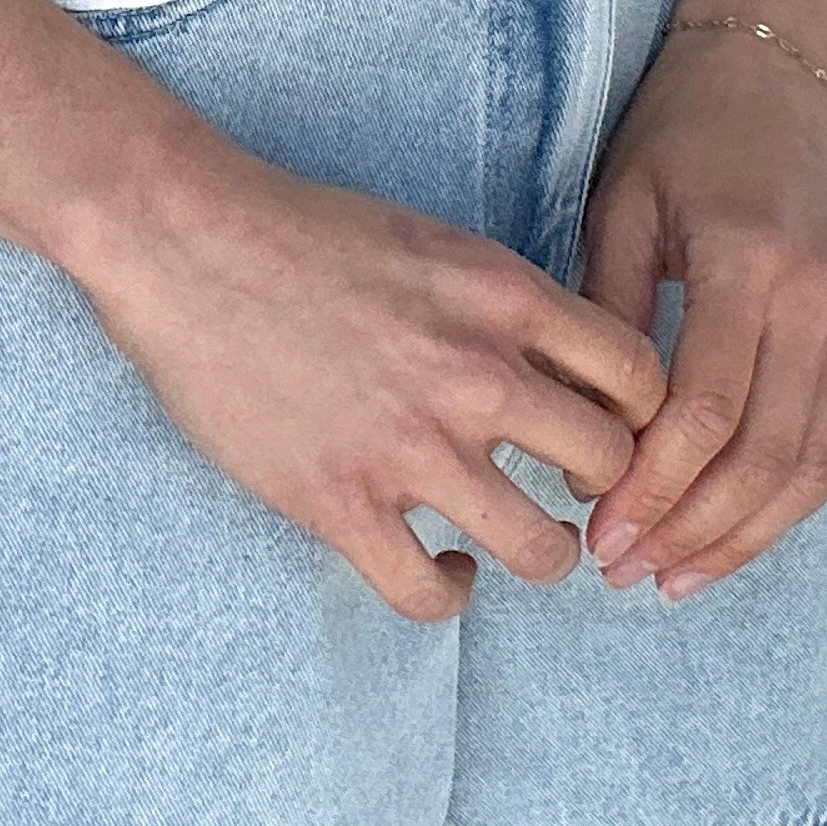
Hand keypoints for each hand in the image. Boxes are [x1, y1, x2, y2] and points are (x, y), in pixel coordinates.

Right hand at [82, 145, 668, 622]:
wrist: (185, 242)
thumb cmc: (302, 230)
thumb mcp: (433, 239)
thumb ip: (502, 304)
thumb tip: (560, 364)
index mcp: (502, 295)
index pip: (640, 375)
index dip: (642, 413)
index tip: (613, 425)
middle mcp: (474, 373)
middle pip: (612, 465)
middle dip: (603, 488)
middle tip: (573, 492)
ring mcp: (409, 445)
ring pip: (542, 550)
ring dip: (544, 553)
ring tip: (519, 539)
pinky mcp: (341, 501)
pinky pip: (431, 595)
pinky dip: (451, 595)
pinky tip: (444, 572)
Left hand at [576, 25, 826, 597]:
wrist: (776, 68)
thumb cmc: (684, 127)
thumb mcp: (623, 205)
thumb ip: (607, 315)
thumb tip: (583, 428)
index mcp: (751, 263)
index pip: (707, 411)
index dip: (654, 487)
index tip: (598, 530)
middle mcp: (820, 300)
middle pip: (765, 453)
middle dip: (692, 528)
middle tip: (623, 569)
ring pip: (814, 463)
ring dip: (747, 532)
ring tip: (676, 574)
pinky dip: (795, 498)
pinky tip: (739, 530)